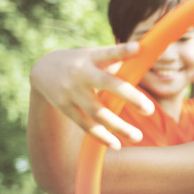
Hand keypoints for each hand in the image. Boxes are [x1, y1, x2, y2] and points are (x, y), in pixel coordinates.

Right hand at [31, 42, 154, 148]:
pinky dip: (101, 136)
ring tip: (137, 136)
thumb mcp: (95, 55)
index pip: (108, 53)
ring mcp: (71, 91)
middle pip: (106, 84)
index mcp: (91, 57)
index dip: (122, 50)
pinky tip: (116, 145)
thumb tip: (148, 53)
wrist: (43, 69)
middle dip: (129, 96)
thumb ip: (118, 57)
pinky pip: (84, 124)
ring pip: (96, 111)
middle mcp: (80, 73)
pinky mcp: (64, 107)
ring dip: (118, 126)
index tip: (138, 48)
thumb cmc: (83, 62)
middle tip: (150, 110)